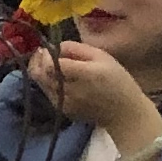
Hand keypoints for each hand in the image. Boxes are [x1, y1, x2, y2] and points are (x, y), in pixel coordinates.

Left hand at [31, 38, 161, 159]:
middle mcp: (71, 90)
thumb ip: (77, 49)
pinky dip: (48, 83)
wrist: (124, 113)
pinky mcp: (63, 110)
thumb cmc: (117, 81)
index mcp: (84, 74)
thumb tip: (56, 47)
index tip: (48, 48)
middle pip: (40, 74)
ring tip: (48, 63)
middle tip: (42, 53)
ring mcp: (65, 102)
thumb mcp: (102, 57)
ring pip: (41, 83)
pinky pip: (48, 93)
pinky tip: (57, 77)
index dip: (45, 55)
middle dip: (37, 61)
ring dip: (41, 71)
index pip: (52, 64)